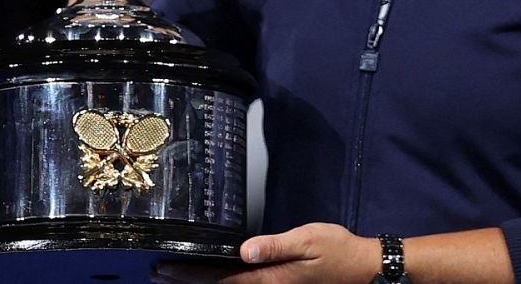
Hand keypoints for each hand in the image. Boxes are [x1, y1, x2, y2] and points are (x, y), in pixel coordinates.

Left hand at [154, 223, 379, 283]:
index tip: (166, 269)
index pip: (221, 279)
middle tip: (159, 274)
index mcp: (270, 279)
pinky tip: (214, 277)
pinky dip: (222, 283)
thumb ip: (275, 245)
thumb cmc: (337, 250)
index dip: (191, 276)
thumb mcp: (308, 240)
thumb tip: (245, 250)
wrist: (362, 267)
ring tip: (175, 278)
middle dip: (188, 282)